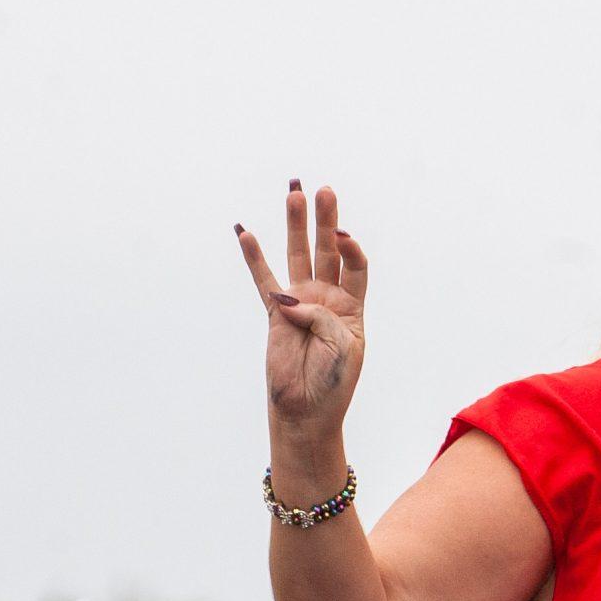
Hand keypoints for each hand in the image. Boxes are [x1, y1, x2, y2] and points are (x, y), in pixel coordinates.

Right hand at [237, 182, 366, 439]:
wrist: (307, 411)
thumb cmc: (332, 382)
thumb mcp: (342, 347)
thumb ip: (322, 317)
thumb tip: (288, 299)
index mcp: (352, 306)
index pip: (355, 264)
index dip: (351, 248)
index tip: (344, 238)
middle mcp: (327, 298)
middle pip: (327, 249)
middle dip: (326, 219)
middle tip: (324, 190)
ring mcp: (300, 302)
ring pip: (297, 255)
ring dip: (296, 225)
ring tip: (294, 191)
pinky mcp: (276, 313)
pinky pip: (263, 279)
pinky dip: (254, 256)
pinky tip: (245, 232)